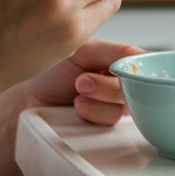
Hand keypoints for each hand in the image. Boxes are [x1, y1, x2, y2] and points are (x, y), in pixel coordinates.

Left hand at [24, 38, 144, 124]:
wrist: (29, 97)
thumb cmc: (51, 70)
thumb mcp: (82, 50)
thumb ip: (114, 51)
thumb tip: (142, 56)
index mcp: (118, 60)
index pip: (145, 63)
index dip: (141, 70)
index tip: (124, 73)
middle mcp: (120, 82)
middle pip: (138, 87)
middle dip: (108, 87)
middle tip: (82, 81)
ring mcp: (113, 105)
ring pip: (123, 107)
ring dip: (97, 102)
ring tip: (76, 95)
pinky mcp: (104, 126)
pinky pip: (111, 123)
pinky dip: (92, 115)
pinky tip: (76, 109)